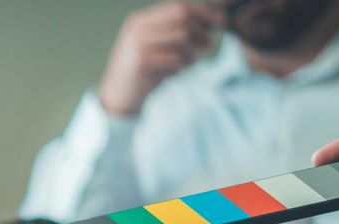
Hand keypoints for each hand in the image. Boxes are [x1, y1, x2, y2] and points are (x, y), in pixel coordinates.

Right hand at [98, 2, 223, 115]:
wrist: (116, 99)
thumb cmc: (142, 74)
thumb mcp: (154, 47)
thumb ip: (173, 33)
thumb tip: (210, 24)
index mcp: (141, 20)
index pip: (179, 6)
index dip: (204, 12)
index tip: (222, 21)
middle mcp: (138, 27)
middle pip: (182, 17)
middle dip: (201, 30)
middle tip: (208, 45)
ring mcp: (138, 44)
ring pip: (182, 37)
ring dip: (191, 52)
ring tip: (185, 65)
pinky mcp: (141, 62)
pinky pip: (175, 58)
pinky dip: (181, 67)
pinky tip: (173, 74)